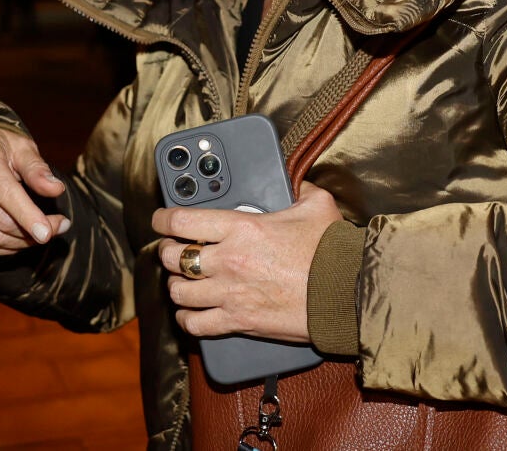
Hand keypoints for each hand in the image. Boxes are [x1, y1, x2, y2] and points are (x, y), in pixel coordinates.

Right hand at [0, 125, 70, 255]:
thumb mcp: (20, 146)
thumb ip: (37, 169)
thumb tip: (56, 190)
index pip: (5, 193)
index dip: (27, 216)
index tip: (47, 232)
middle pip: (1, 219)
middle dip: (33, 230)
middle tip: (59, 227)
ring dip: (23, 242)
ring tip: (44, 233)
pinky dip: (5, 249)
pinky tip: (22, 240)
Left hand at [153, 181, 342, 342]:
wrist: (346, 294)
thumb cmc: (332, 252)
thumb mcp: (317, 206)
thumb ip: (300, 189)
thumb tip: (298, 183)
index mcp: (242, 228)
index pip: (182, 220)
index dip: (163, 218)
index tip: (160, 219)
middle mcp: (229, 261)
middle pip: (175, 258)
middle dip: (170, 253)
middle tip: (175, 250)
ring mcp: (230, 294)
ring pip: (179, 292)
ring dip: (176, 285)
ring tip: (182, 280)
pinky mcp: (238, 322)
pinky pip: (196, 324)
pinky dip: (187, 319)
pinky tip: (189, 313)